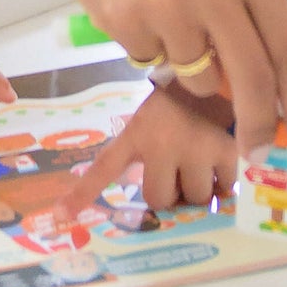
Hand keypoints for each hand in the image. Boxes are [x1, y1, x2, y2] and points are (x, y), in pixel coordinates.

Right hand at [9, 0, 286, 166]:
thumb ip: (252, 11)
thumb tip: (277, 90)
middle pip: (253, 81)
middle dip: (258, 128)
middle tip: (256, 154)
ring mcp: (168, 5)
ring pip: (197, 78)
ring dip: (190, 69)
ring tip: (170, 19)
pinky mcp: (126, 20)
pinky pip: (152, 63)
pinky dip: (150, 49)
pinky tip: (137, 6)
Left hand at [55, 87, 239, 216]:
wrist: (218, 72)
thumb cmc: (179, 102)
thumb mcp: (148, 121)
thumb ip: (144, 155)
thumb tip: (156, 204)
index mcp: (136, 132)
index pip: (105, 166)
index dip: (83, 193)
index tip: (61, 215)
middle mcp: (162, 142)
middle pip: (159, 198)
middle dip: (169, 193)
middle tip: (177, 175)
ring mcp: (195, 147)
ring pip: (194, 197)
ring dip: (198, 189)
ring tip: (201, 164)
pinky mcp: (226, 150)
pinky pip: (224, 188)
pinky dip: (225, 181)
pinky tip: (222, 159)